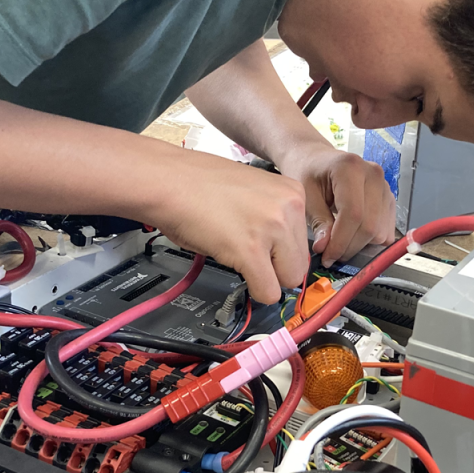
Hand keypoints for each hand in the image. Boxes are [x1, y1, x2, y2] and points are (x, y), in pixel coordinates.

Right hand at [148, 152, 310, 304]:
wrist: (168, 180)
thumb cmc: (198, 186)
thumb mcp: (254, 192)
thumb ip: (274, 215)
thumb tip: (284, 250)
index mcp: (293, 192)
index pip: (305, 242)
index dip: (281, 251)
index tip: (265, 250)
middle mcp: (289, 207)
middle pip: (300, 264)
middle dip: (274, 268)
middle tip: (247, 254)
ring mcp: (272, 229)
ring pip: (288, 280)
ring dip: (264, 277)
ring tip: (237, 255)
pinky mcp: (250, 251)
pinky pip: (267, 292)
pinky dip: (253, 290)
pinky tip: (234, 266)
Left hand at [277, 143, 396, 267]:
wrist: (316, 159)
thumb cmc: (308, 172)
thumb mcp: (305, 195)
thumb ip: (318, 221)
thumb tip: (325, 249)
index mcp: (350, 168)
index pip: (353, 214)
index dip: (341, 241)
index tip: (327, 257)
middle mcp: (373, 174)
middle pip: (370, 225)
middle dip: (349, 247)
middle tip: (330, 255)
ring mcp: (384, 186)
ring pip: (380, 231)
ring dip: (360, 245)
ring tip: (339, 243)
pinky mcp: (389, 198)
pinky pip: (386, 230)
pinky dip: (370, 240)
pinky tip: (351, 236)